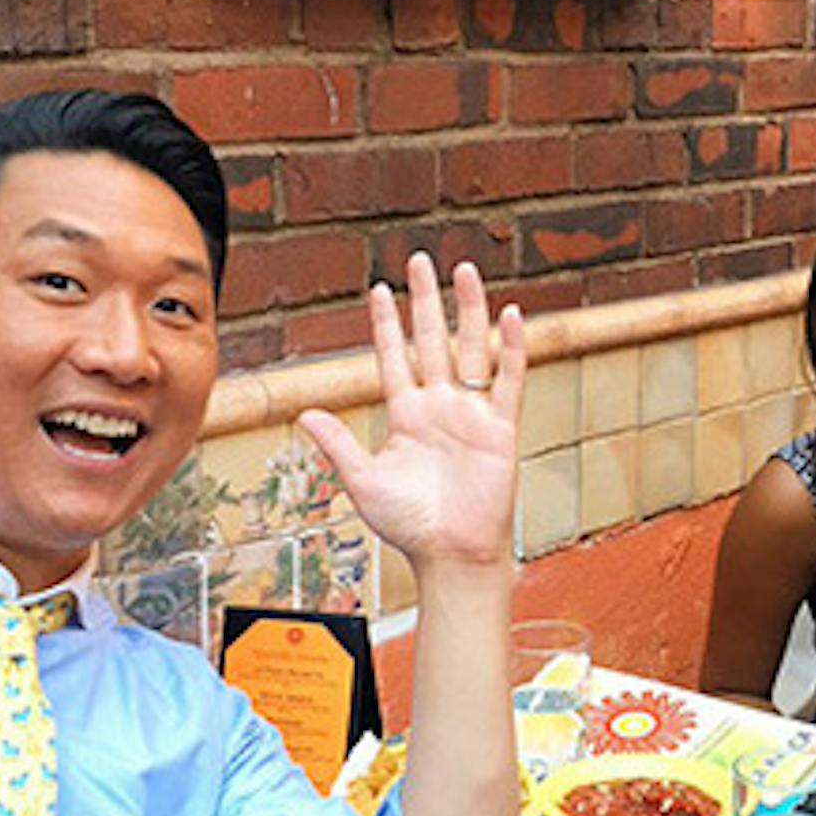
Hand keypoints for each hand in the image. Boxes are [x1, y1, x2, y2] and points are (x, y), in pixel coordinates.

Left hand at [298, 254, 520, 573]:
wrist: (452, 555)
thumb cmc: (409, 526)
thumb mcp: (363, 481)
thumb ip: (338, 443)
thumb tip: (303, 412)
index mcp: (406, 416)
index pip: (393, 358)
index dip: (386, 325)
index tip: (379, 290)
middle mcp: (439, 408)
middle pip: (432, 341)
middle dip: (425, 301)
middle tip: (421, 260)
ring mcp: (471, 415)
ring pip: (471, 349)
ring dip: (468, 311)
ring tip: (466, 270)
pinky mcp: (501, 429)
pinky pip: (508, 381)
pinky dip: (512, 349)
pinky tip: (510, 315)